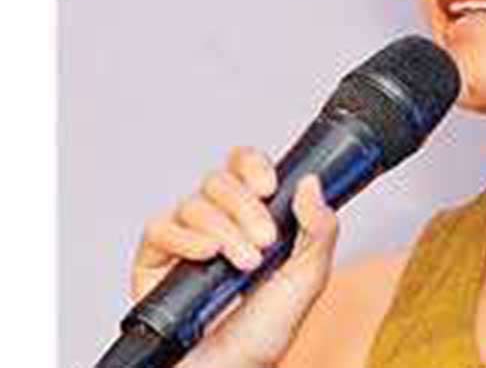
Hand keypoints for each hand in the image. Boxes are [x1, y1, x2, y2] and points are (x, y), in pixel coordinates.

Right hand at [131, 147, 338, 367]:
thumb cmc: (264, 332)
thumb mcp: (307, 279)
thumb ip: (319, 230)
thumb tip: (311, 182)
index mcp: (253, 217)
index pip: (244, 165)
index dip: (252, 164)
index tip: (269, 186)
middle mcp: (217, 222)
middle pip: (220, 181)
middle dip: (246, 208)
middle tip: (264, 243)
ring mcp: (184, 240)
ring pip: (194, 204)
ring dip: (224, 230)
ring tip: (243, 265)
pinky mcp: (154, 262)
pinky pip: (159, 229)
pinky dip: (184, 238)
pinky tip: (205, 256)